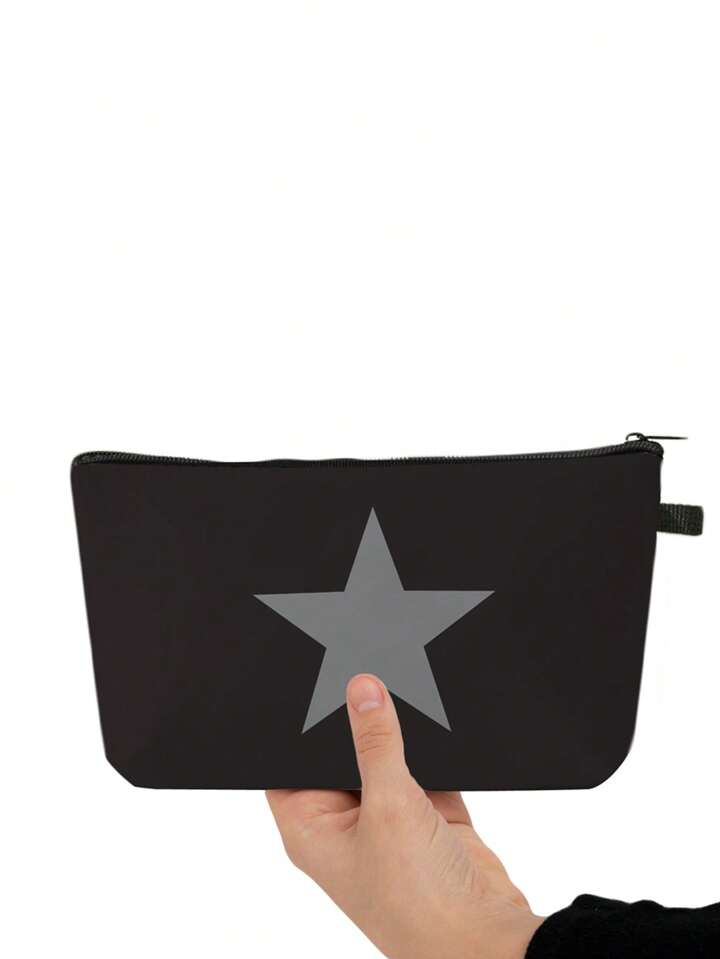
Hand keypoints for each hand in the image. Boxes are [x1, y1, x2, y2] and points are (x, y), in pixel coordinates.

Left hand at [267, 673, 543, 958]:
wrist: (485, 938)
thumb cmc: (416, 903)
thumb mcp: (388, 806)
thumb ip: (376, 742)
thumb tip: (362, 689)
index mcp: (311, 827)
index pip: (289, 762)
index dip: (296, 726)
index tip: (311, 682)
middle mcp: (347, 822)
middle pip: (340, 752)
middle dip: (355, 722)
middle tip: (365, 679)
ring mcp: (390, 819)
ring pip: (387, 756)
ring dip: (400, 735)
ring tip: (404, 696)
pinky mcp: (430, 815)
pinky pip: (427, 766)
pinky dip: (434, 749)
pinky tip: (435, 726)